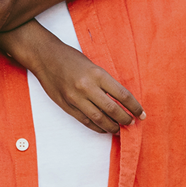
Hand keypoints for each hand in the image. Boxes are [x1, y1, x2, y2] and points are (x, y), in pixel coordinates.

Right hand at [0, 23, 143, 132]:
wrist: (44, 57)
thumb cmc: (70, 58)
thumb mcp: (92, 65)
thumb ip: (105, 82)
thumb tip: (120, 100)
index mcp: (97, 74)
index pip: (122, 95)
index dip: (135, 107)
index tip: (141, 113)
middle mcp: (87, 87)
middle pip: (113, 110)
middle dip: (125, 119)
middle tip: (132, 123)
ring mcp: (75, 98)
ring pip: (99, 119)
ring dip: (112, 127)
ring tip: (119, 129)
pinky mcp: (66, 105)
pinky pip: (85, 121)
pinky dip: (96, 127)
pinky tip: (103, 128)